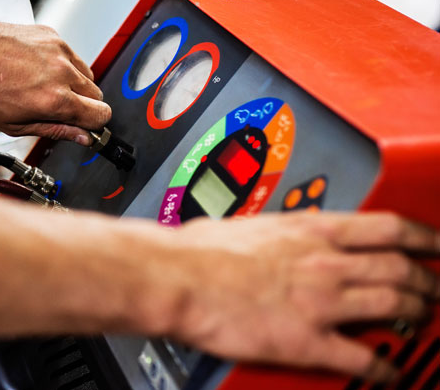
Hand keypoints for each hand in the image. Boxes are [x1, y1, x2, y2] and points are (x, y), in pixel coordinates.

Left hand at [0, 18, 110, 142]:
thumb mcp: (13, 125)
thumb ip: (55, 130)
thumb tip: (82, 137)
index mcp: (55, 100)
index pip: (101, 115)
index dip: (94, 125)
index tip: (83, 127)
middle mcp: (63, 73)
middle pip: (98, 95)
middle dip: (85, 106)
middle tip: (59, 109)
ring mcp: (59, 51)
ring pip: (87, 75)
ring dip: (76, 85)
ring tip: (46, 88)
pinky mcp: (52, 35)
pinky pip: (72, 56)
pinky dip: (64, 65)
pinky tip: (38, 70)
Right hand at [167, 212, 439, 382]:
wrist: (180, 276)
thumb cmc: (203, 249)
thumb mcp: (253, 222)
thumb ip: (283, 229)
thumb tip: (289, 231)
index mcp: (310, 229)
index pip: (387, 227)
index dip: (423, 236)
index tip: (434, 242)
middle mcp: (324, 262)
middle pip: (399, 268)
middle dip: (428, 280)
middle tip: (436, 287)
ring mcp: (320, 301)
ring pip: (392, 304)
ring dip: (416, 314)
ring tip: (424, 319)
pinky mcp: (306, 339)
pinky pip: (360, 357)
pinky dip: (384, 368)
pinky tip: (390, 373)